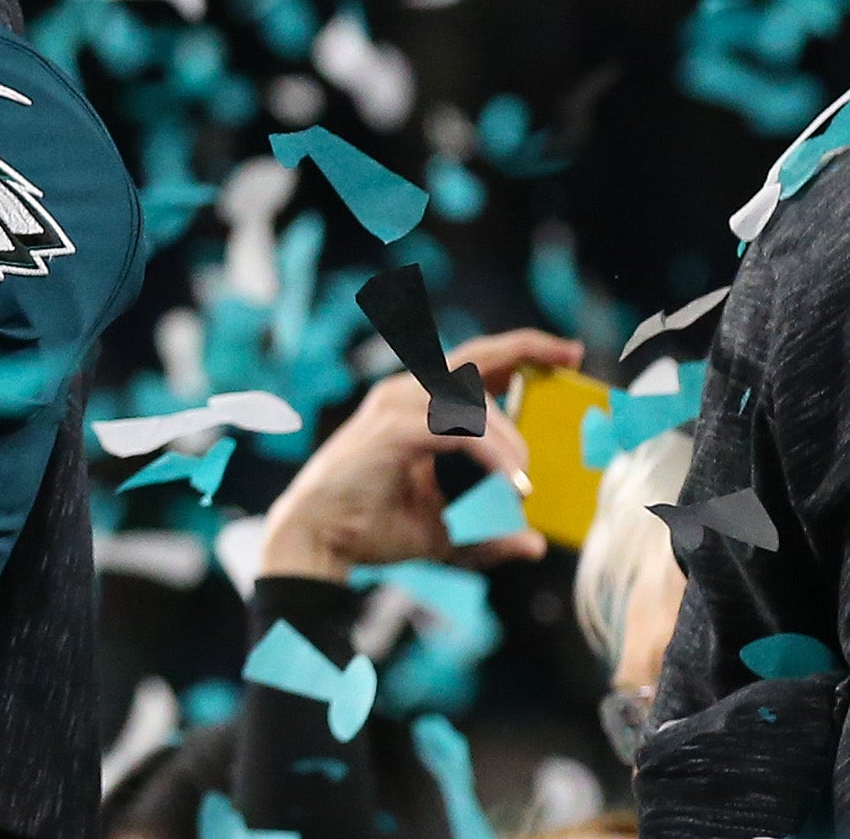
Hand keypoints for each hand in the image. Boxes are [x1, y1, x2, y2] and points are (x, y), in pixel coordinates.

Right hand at [256, 325, 582, 580]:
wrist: (321, 539)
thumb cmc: (374, 528)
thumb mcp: (448, 532)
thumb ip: (490, 534)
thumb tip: (536, 545)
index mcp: (416, 409)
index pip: (472, 367)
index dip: (519, 353)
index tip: (567, 354)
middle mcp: (405, 396)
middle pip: (476, 357)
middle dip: (527, 349)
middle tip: (572, 355)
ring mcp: (396, 408)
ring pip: (476, 403)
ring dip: (511, 442)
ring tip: (522, 486)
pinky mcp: (395, 431)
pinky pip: (462, 431)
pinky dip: (494, 457)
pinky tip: (512, 485)